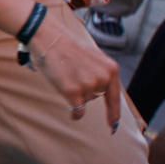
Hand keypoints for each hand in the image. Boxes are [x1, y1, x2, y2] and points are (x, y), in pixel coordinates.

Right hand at [27, 9, 123, 128]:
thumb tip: (99, 95)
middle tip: (72, 72)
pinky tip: (71, 111)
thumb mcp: (93, 59)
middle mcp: (103, 78)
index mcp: (111, 69)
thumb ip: (101, 74)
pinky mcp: (73, 91)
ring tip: (65, 75)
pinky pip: (78, 111)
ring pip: (84, 101)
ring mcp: (89, 85)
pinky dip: (75, 113)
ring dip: (75, 93)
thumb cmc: (67, 48)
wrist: (50, 38)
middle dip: (84, 89)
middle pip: (95, 96)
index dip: (114, 112)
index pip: (114, 96)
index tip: (113, 125)